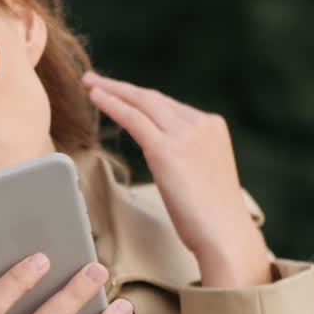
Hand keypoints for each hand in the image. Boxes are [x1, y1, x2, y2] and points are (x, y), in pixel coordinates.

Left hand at [82, 70, 271, 287]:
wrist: (224, 233)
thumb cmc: (212, 216)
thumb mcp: (203, 173)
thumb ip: (188, 156)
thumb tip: (167, 159)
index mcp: (212, 126)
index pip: (169, 106)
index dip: (141, 99)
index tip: (122, 95)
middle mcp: (200, 123)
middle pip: (153, 98)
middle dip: (122, 88)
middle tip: (95, 81)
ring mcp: (184, 133)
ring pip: (141, 102)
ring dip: (111, 90)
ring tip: (88, 85)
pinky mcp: (166, 149)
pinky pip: (133, 118)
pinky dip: (111, 104)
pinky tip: (95, 97)